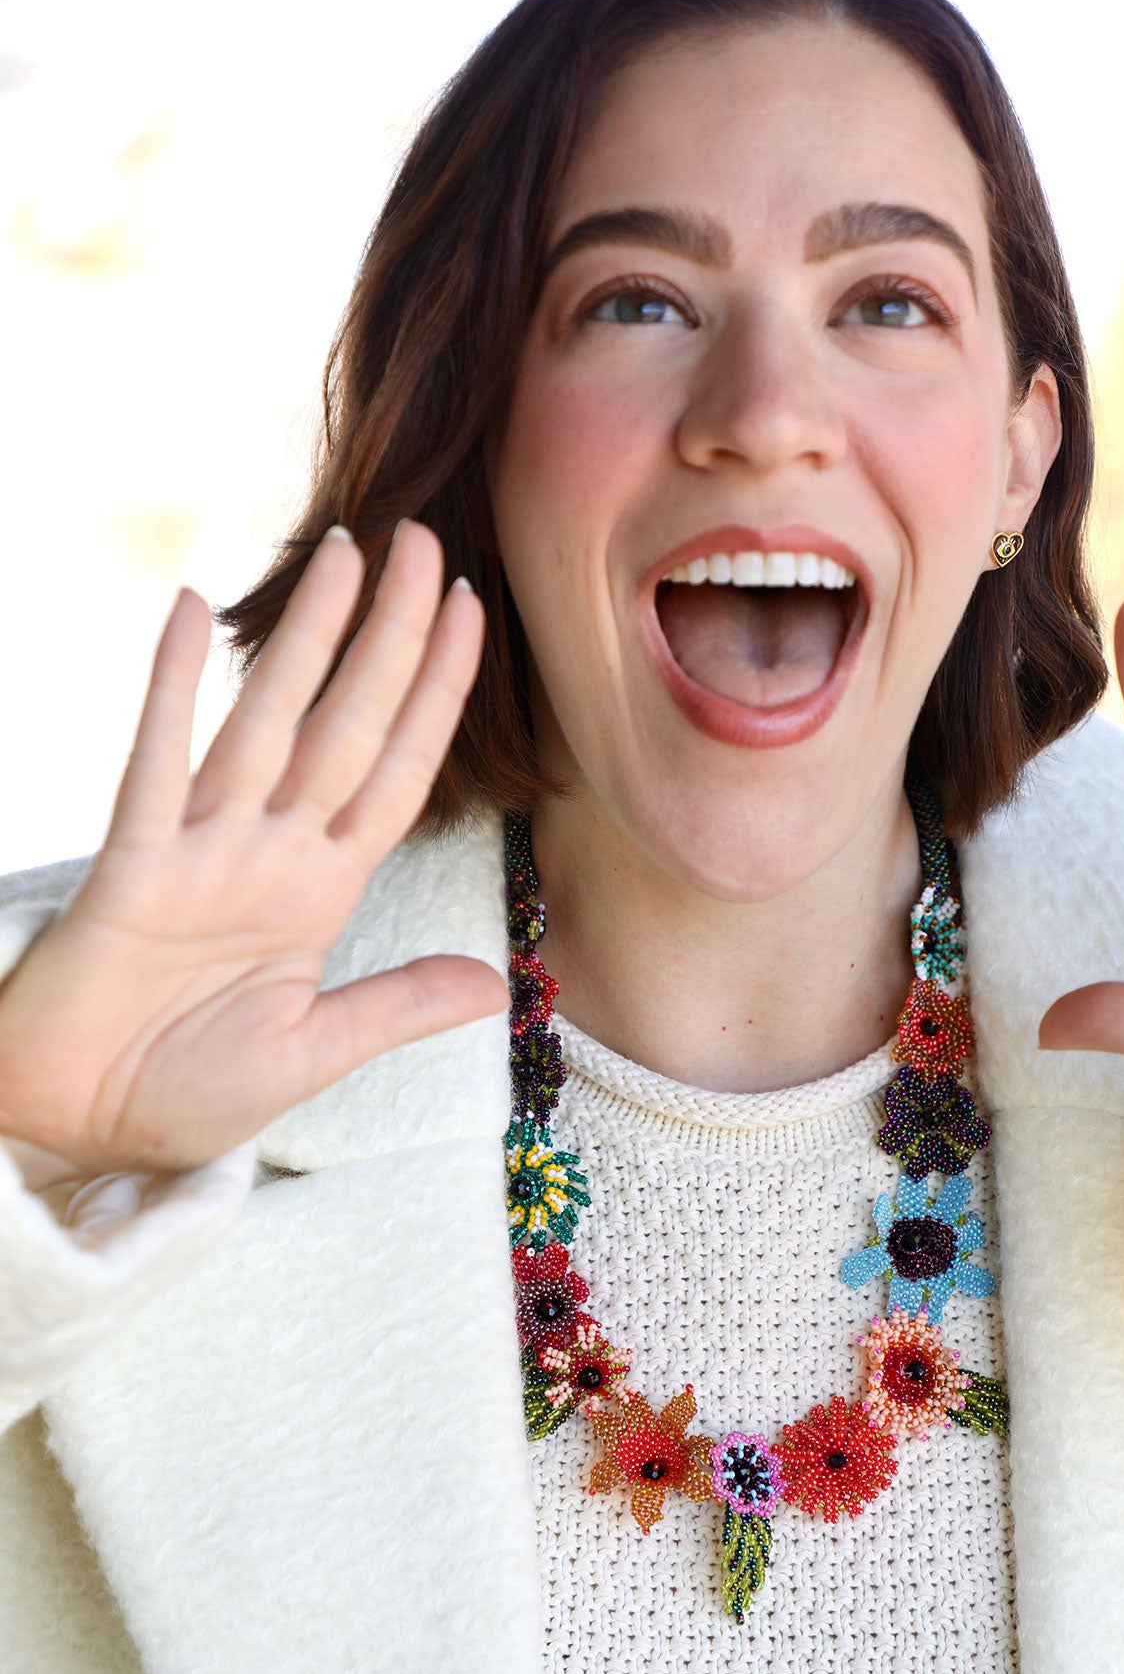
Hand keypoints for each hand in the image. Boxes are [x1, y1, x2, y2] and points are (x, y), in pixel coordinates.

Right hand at [0, 520, 505, 1176]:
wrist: (76, 1131)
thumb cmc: (182, 1091)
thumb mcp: (312, 1053)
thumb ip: (396, 1006)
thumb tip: (496, 985)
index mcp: (321, 891)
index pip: (399, 772)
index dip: (437, 694)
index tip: (471, 612)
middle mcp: (271, 853)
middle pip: (349, 725)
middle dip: (391, 638)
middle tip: (424, 542)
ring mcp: (203, 852)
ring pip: (269, 725)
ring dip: (307, 641)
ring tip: (346, 553)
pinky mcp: (132, 868)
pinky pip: (157, 764)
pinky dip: (175, 690)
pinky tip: (196, 613)